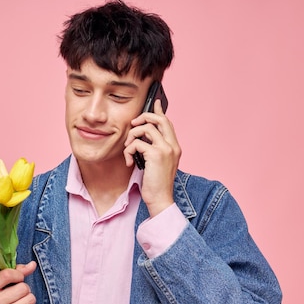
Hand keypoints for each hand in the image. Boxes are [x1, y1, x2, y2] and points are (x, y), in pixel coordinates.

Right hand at [0, 261, 38, 303]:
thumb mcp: (0, 288)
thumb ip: (16, 273)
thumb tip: (32, 265)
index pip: (6, 274)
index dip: (18, 275)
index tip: (19, 279)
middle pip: (23, 287)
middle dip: (25, 291)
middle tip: (17, 298)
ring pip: (30, 299)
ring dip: (29, 302)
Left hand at [124, 99, 181, 216]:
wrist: (160, 199)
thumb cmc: (156, 184)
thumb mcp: (157, 163)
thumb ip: (154, 149)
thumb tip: (143, 139)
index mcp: (175, 147)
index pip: (168, 122)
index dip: (160, 112)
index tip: (155, 103)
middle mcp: (173, 146)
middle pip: (159, 119)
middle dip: (143, 118)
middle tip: (133, 125)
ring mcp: (166, 149)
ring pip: (146, 128)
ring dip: (132, 136)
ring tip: (128, 149)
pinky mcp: (156, 155)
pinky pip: (137, 143)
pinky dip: (128, 150)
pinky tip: (129, 161)